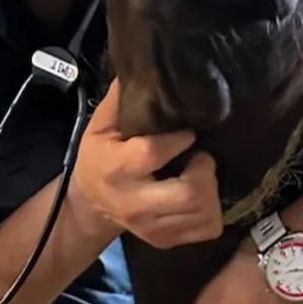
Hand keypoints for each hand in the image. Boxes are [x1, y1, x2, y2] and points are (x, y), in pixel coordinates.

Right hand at [69, 78, 224, 249]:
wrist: (90, 203)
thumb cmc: (100, 155)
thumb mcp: (101, 125)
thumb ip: (122, 98)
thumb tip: (146, 63)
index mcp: (116, 168)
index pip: (154, 153)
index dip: (181, 140)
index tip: (189, 132)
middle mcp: (134, 202)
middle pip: (189, 194)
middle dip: (205, 171)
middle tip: (201, 157)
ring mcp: (151, 227)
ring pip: (204, 215)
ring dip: (211, 190)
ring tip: (200, 174)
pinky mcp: (165, 240)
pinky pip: (206, 230)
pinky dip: (212, 211)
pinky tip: (200, 195)